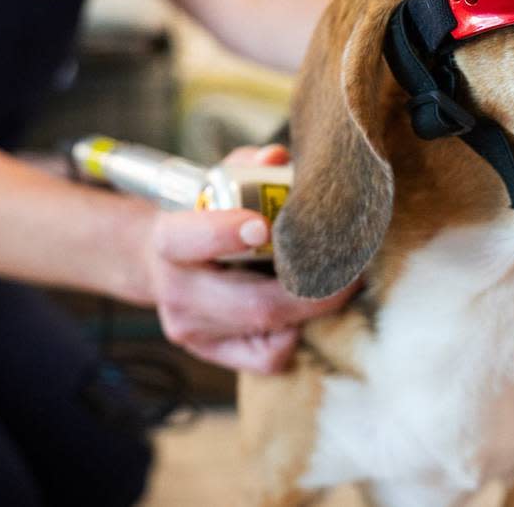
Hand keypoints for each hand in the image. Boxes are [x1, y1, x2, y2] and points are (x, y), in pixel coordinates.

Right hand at [145, 144, 355, 372]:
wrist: (161, 266)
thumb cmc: (201, 217)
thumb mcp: (215, 185)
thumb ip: (247, 169)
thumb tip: (279, 157)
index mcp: (169, 243)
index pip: (189, 240)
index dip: (225, 234)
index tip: (264, 224)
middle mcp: (177, 293)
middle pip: (251, 304)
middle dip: (310, 289)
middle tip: (352, 269)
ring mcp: (194, 331)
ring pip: (268, 332)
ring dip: (312, 308)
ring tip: (338, 282)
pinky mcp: (213, 355)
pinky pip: (269, 357)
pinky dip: (296, 333)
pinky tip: (303, 309)